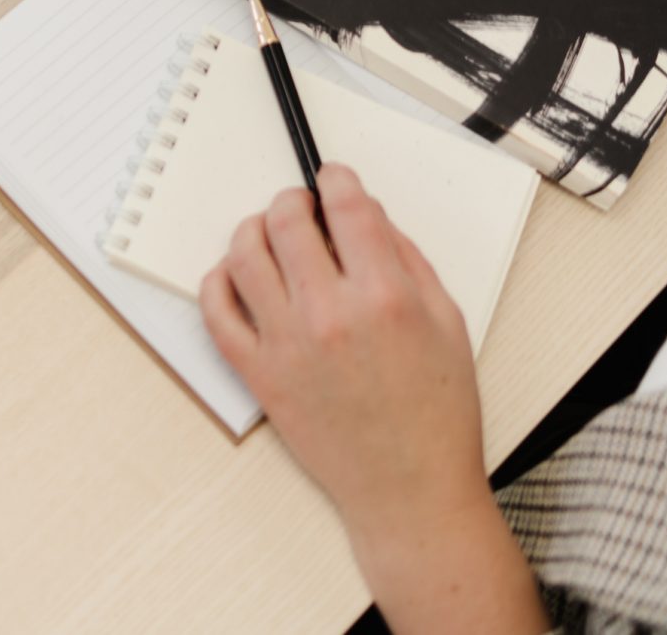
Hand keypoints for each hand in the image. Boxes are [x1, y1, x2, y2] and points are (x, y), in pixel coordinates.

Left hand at [203, 167, 549, 633]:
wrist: (410, 490)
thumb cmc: (436, 415)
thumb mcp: (449, 323)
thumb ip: (409, 261)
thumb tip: (370, 217)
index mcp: (386, 297)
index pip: (347, 207)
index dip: (336, 179)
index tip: (332, 178)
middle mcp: (330, 314)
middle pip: (286, 221)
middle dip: (293, 200)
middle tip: (301, 206)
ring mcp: (287, 344)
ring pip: (243, 255)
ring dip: (252, 231)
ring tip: (268, 235)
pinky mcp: (259, 373)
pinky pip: (216, 311)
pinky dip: (219, 282)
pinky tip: (236, 276)